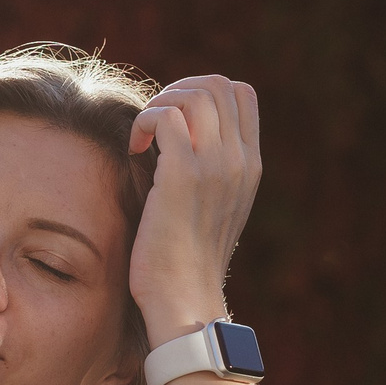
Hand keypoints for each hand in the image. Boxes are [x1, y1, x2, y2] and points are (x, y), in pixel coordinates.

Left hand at [126, 75, 261, 345]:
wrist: (185, 299)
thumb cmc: (187, 260)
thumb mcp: (213, 209)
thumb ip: (211, 170)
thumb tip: (181, 136)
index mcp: (251, 166)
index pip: (241, 94)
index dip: (203, 92)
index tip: (176, 121)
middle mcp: (239, 161)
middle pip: (218, 85)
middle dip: (178, 91)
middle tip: (154, 125)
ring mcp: (215, 166)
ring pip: (193, 94)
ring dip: (159, 104)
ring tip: (144, 137)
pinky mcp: (183, 175)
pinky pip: (165, 116)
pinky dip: (143, 122)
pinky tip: (134, 149)